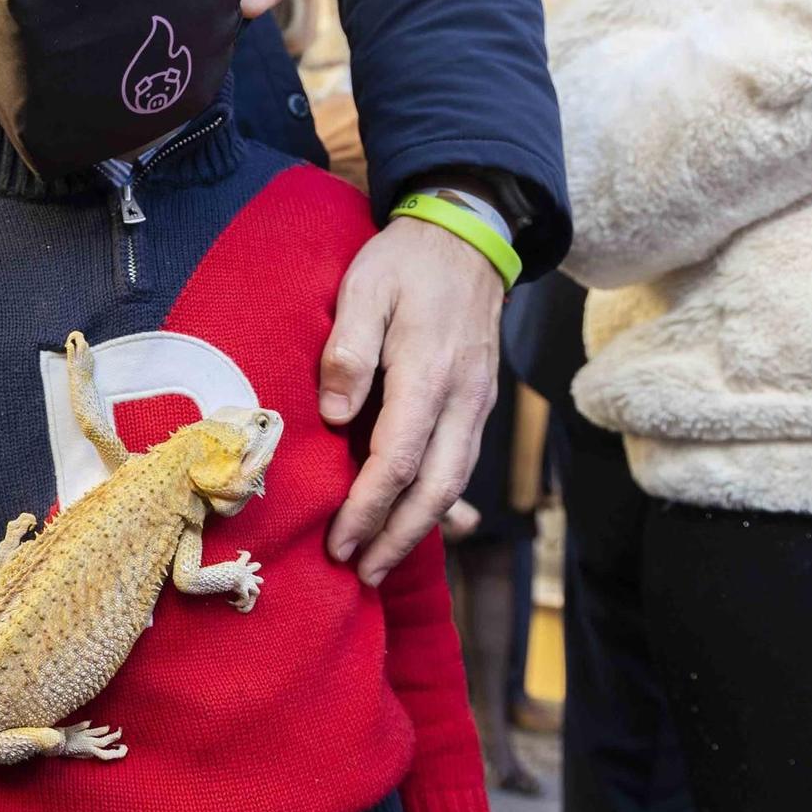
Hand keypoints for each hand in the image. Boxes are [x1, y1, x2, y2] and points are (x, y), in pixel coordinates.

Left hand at [322, 221, 498, 585]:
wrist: (468, 237)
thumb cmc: (406, 262)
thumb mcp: (365, 288)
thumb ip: (348, 350)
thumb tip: (333, 415)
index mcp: (428, 372)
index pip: (398, 459)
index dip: (367, 508)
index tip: (338, 542)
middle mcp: (461, 398)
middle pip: (435, 488)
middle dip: (396, 538)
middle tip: (359, 574)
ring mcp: (475, 404)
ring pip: (453, 484)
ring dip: (417, 529)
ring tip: (379, 561)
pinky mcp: (477, 405)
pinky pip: (459, 466)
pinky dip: (437, 504)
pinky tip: (412, 526)